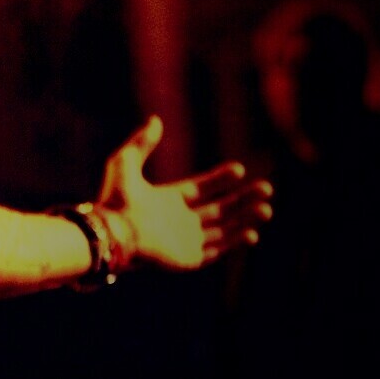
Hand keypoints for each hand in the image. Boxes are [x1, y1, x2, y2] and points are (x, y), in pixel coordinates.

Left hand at [96, 115, 271, 270]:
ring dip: (246, 220)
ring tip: (266, 209)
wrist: (112, 231)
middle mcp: (180, 221)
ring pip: (224, 230)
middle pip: (221, 209)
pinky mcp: (187, 259)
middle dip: (244, 200)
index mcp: (169, 200)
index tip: (240, 169)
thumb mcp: (126, 162)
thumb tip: (156, 119)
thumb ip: (142, 142)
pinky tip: (251, 233)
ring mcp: (185, 240)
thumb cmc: (115, 198)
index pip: (203, 188)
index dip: (222, 179)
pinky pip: (216, 251)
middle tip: (267, 189)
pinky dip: (234, 243)